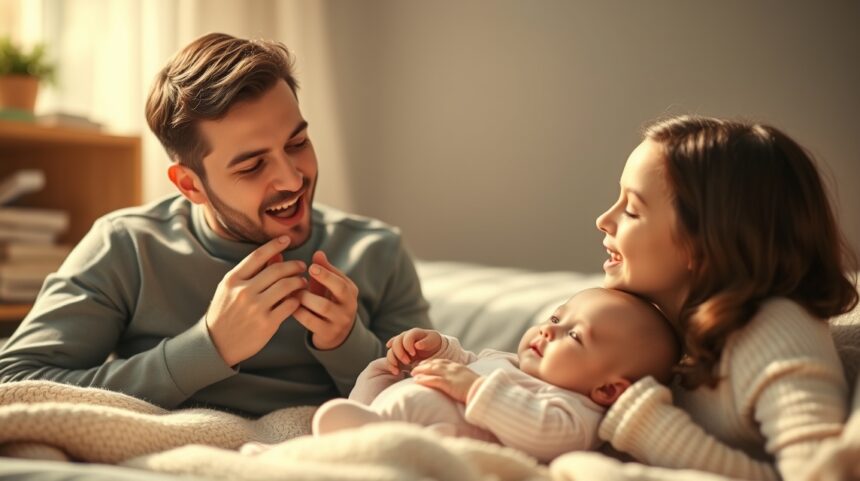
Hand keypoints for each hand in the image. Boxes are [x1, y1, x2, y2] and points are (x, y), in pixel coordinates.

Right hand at [206, 236, 306, 366]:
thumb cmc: (226, 313)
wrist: (217, 344)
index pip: (257, 256)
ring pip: (286, 286)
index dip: (274, 245)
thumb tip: (277, 254)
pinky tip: (298, 298)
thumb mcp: (231, 290)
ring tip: (302, 282)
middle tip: (301, 266)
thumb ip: (252, 272)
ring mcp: (256, 308)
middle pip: (277, 270)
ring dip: (298, 281)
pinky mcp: (267, 323)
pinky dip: (297, 299)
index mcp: (232, 280)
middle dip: (294, 265)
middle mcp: (244, 292)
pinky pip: (290, 305)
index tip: (287, 239)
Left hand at [294, 251, 358, 349]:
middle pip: (340, 289)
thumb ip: (324, 271)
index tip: (311, 266)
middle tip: (304, 276)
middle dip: (323, 279)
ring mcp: (340, 320)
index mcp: (350, 291)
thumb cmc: (328, 303)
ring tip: (293, 292)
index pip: (341, 278)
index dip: (327, 272)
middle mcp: (349, 305)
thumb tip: (318, 253)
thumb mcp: (328, 288)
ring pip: (324, 306)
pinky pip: (311, 321)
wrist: (335, 334)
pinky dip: (299, 312)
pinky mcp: (328, 333)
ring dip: (306, 297)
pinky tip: (289, 306)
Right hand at [384, 328, 442, 373]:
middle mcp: (404, 338)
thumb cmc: (433, 344)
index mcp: (414, 333)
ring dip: (393, 359)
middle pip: (396, 342)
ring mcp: (400, 347)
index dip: (408, 344)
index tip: (413, 354)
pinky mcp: (397, 356)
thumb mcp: (433, 341)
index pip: (407, 336)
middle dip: (400, 353)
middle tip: (408, 362)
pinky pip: (389, 358)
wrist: (433, 351)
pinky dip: (390, 365)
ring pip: (390, 350)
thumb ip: (426, 342)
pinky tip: (396, 372)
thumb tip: (417, 345)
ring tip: (400, 369)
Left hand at [411, 359, 480, 402]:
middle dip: (423, 365)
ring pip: (432, 370)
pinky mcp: (448, 384)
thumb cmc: (478, 389)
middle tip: (414, 368)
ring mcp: (451, 375)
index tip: (424, 364)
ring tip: (412, 374)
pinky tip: (417, 381)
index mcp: (459, 366)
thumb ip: (461, 379)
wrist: (484, 392)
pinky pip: (433, 380)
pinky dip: (424, 380)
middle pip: (435, 364)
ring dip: (420, 371)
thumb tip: (457, 383)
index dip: (432, 362)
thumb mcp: (469, 380)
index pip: (442, 361)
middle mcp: (453, 368)